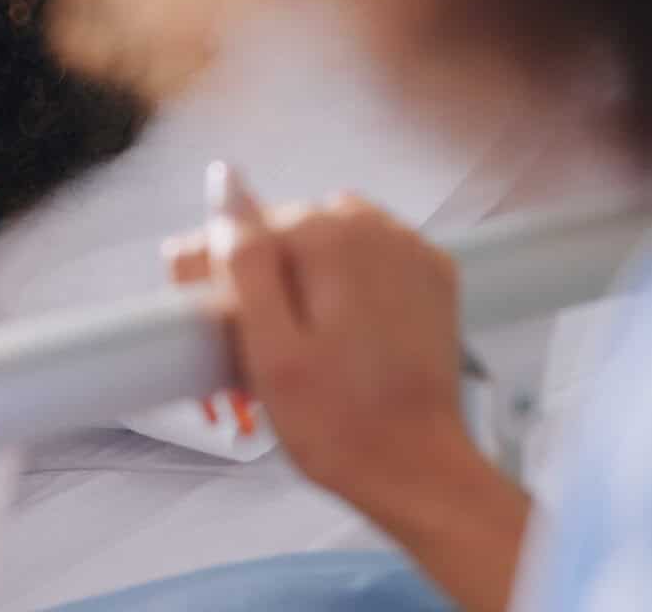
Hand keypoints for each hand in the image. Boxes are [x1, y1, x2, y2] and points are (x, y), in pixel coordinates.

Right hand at [167, 164, 528, 611]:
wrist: (417, 470)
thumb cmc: (337, 425)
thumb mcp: (267, 349)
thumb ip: (243, 258)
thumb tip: (225, 182)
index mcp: (330, 237)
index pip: (244, 227)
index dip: (219, 279)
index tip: (219, 330)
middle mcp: (376, 228)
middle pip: (288, 231)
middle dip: (266, 280)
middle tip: (257, 352)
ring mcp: (410, 250)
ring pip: (328, 241)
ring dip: (306, 278)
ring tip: (301, 342)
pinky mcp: (431, 277)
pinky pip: (371, 257)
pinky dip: (349, 284)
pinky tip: (342, 332)